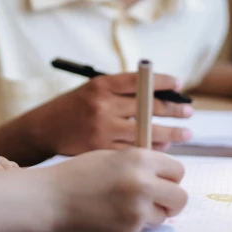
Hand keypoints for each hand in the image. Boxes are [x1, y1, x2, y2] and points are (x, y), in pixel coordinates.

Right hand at [30, 71, 192, 156]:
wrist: (43, 130)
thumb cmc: (72, 108)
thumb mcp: (92, 91)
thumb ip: (120, 92)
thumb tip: (159, 97)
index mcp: (101, 85)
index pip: (140, 80)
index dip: (163, 82)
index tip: (179, 85)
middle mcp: (103, 104)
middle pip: (148, 106)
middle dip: (174, 110)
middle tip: (188, 113)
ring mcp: (103, 128)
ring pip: (147, 131)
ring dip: (170, 133)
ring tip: (185, 134)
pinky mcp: (101, 148)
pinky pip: (136, 150)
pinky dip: (153, 149)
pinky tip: (163, 148)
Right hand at [46, 148, 186, 231]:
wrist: (53, 197)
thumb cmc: (79, 173)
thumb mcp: (112, 156)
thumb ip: (140, 163)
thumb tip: (165, 175)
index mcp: (139, 158)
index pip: (178, 170)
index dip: (169, 175)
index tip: (159, 179)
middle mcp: (143, 182)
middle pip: (181, 196)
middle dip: (170, 197)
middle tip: (154, 196)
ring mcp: (137, 208)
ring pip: (166, 214)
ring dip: (154, 211)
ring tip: (129, 204)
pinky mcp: (129, 229)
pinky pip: (146, 227)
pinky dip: (136, 222)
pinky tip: (115, 213)